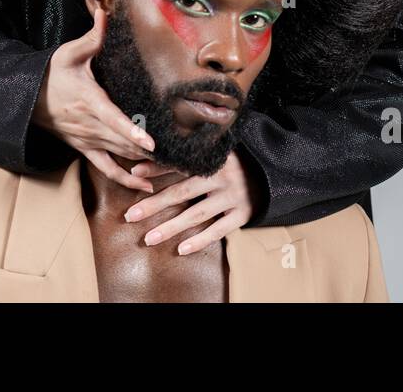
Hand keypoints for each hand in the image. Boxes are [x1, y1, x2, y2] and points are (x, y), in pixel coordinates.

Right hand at [32, 6, 156, 192]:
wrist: (28, 100)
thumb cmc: (52, 74)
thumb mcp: (68, 53)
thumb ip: (92, 38)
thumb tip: (107, 15)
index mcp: (89, 100)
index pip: (112, 118)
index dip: (131, 131)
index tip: (151, 142)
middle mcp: (90, 125)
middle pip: (123, 143)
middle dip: (151, 152)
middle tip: (181, 159)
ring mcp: (89, 140)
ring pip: (120, 156)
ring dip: (145, 164)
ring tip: (174, 168)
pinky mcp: (86, 149)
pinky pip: (107, 169)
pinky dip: (126, 180)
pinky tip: (147, 186)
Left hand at [122, 150, 260, 253]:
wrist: (272, 173)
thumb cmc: (233, 163)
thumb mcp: (214, 154)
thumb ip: (185, 158)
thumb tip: (145, 163)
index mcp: (211, 157)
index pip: (178, 163)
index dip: (155, 168)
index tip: (132, 173)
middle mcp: (221, 176)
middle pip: (182, 192)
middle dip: (154, 205)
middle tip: (131, 216)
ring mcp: (232, 196)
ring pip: (196, 214)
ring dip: (171, 227)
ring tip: (149, 239)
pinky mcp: (242, 213)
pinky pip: (219, 230)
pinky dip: (200, 240)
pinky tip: (181, 249)